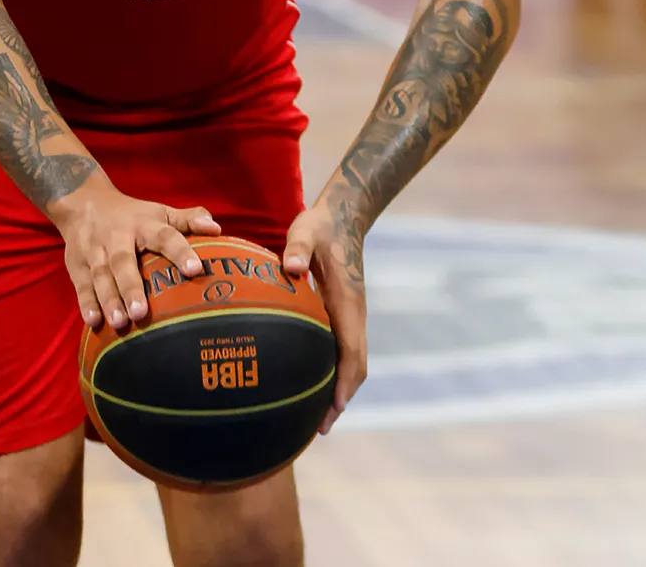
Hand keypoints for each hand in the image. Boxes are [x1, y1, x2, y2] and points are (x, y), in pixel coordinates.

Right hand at [51, 176, 220, 330]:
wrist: (83, 202)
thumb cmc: (133, 215)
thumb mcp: (160, 212)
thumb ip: (188, 219)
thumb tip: (217, 228)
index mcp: (144, 224)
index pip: (165, 236)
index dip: (180, 251)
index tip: (196, 269)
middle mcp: (117, 236)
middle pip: (123, 261)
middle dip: (131, 286)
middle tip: (142, 313)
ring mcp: (94, 250)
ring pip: (100, 275)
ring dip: (108, 300)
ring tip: (120, 323)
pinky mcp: (76, 264)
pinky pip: (81, 285)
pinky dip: (87, 303)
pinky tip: (95, 322)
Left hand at [283, 201, 367, 434]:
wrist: (343, 217)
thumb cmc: (320, 226)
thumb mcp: (306, 230)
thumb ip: (298, 246)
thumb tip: (289, 267)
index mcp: (348, 302)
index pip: (350, 350)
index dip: (344, 381)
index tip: (332, 408)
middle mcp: (354, 314)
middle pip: (355, 366)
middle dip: (340, 398)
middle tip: (318, 429)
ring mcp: (351, 316)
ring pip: (351, 361)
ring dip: (338, 390)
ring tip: (315, 419)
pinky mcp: (343, 313)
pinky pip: (342, 350)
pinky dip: (333, 372)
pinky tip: (309, 382)